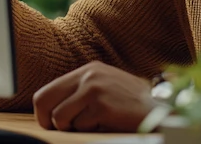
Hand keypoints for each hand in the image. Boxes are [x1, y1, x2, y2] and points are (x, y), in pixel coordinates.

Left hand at [32, 61, 154, 132]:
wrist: (157, 109)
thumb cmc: (129, 104)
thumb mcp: (103, 87)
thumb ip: (80, 91)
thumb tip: (50, 109)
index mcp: (88, 69)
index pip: (45, 91)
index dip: (43, 113)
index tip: (52, 124)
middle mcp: (88, 74)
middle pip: (44, 102)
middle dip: (50, 122)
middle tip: (65, 128)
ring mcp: (94, 88)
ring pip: (60, 117)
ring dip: (74, 127)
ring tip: (95, 122)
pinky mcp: (101, 104)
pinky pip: (80, 125)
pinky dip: (90, 130)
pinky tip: (107, 123)